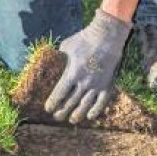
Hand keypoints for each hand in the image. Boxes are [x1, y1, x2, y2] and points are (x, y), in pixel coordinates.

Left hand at [44, 9, 131, 123]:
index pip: (59, 93)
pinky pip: (102, 101)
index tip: (48, 109)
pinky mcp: (108, 83)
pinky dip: (96, 110)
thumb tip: (53, 63)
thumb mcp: (67, 46)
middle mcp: (84, 81)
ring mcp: (97, 84)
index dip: (53, 103)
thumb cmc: (84, 39)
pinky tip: (90, 116)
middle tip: (57, 117)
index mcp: (72, 72)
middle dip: (63, 111)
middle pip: (71, 102)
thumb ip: (60, 58)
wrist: (107, 35)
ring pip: (85, 105)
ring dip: (78, 114)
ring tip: (72, 120)